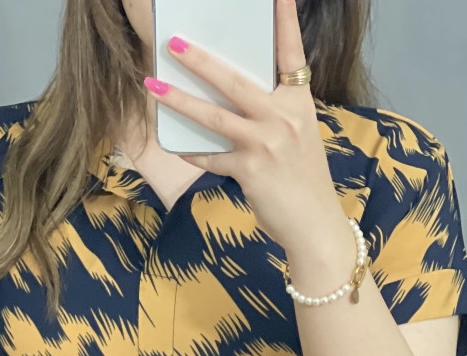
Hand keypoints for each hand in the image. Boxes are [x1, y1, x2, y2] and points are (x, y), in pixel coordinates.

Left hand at [144, 0, 349, 259]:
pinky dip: (192, 151)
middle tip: (175, 43)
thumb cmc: (304, 179)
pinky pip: (211, 157)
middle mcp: (283, 117)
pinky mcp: (249, 171)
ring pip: (214, 116)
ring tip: (153, 85)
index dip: (284, 21)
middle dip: (201, 60)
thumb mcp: (298, 136)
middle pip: (235, 81)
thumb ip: (274, 113)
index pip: (291, 54)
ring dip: (180, 100)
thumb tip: (234, 99)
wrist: (314, 223)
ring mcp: (266, 144)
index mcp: (299, 103)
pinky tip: (173, 143)